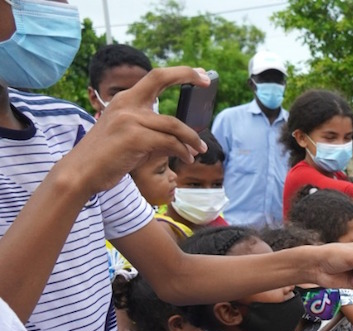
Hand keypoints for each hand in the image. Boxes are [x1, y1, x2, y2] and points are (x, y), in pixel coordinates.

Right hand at [59, 67, 208, 196]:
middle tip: (207, 83)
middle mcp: (126, 103)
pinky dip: (183, 152)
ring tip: (199, 150)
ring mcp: (129, 119)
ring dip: (192, 139)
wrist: (81, 172)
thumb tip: (179, 134)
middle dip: (186, 75)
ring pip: (174, 124)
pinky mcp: (134, 137)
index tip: (199, 74)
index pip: (154, 76)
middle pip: (161, 79)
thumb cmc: (107, 156)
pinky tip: (187, 159)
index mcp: (124, 100)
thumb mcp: (126, 133)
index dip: (179, 72)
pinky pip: (170, 143)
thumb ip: (147, 126)